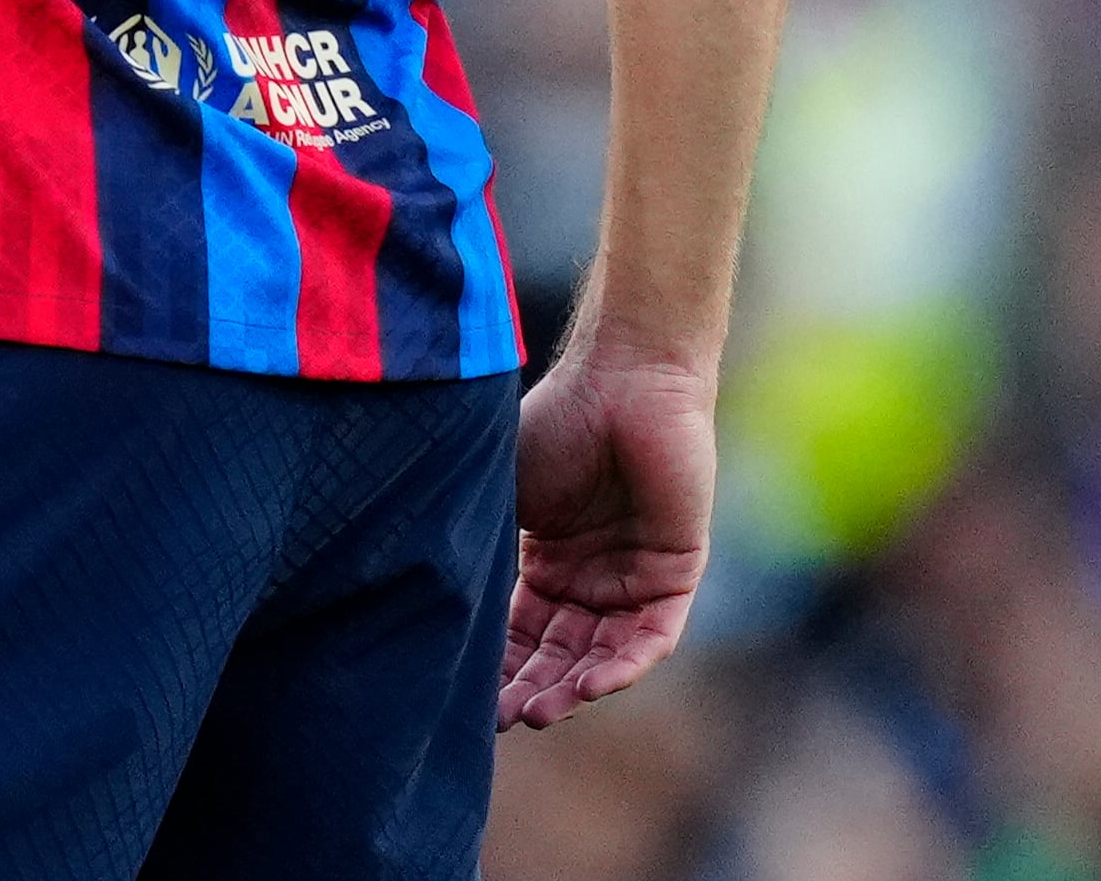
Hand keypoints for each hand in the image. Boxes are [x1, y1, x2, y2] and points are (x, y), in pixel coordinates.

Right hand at [503, 349, 718, 728]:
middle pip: (559, 650)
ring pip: (603, 652)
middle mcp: (592, 575)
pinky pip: (652, 634)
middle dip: (531, 686)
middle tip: (502, 720)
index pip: (520, 628)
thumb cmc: (556, 421)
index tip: (467, 698)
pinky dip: (623, 663)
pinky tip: (591, 684)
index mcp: (548, 558)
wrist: (623, 380)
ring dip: (573, 686)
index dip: (496, 664)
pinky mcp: (677, 570)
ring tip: (539, 712)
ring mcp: (634, 575)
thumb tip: (423, 590)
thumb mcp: (501, 490)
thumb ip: (478, 537)